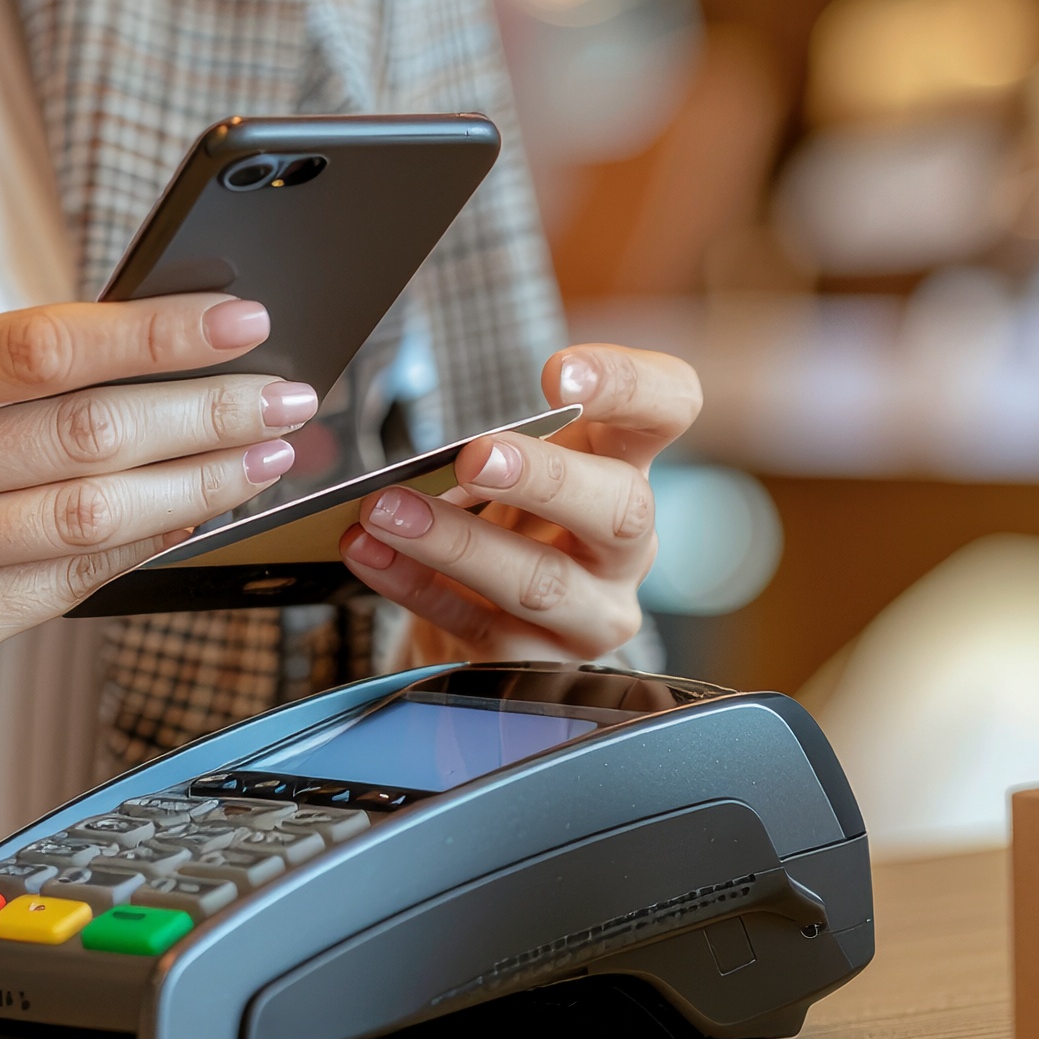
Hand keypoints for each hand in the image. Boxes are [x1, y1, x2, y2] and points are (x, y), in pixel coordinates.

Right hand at [0, 294, 314, 868]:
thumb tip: (160, 355)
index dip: (157, 334)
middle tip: (286, 396)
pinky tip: (195, 516)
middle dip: (208, 413)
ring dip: (200, 486)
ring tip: (265, 456)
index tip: (244, 321)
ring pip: (91, 518)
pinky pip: (69, 584)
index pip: (43, 346)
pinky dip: (146, 544)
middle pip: (86, 436)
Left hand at [339, 345, 701, 666]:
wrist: (490, 611)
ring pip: (540, 582)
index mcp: (628, 460)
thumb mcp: (516, 462)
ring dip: (456, 542)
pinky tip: (368, 552)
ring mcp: (593, 612)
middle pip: (620, 509)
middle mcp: (627, 541)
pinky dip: (413, 586)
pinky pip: (476, 629)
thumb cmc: (509, 513)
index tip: (558, 373)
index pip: (670, 405)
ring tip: (386, 509)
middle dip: (545, 480)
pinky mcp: (538, 664)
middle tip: (474, 457)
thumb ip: (495, 443)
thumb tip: (429, 460)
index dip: (628, 384)